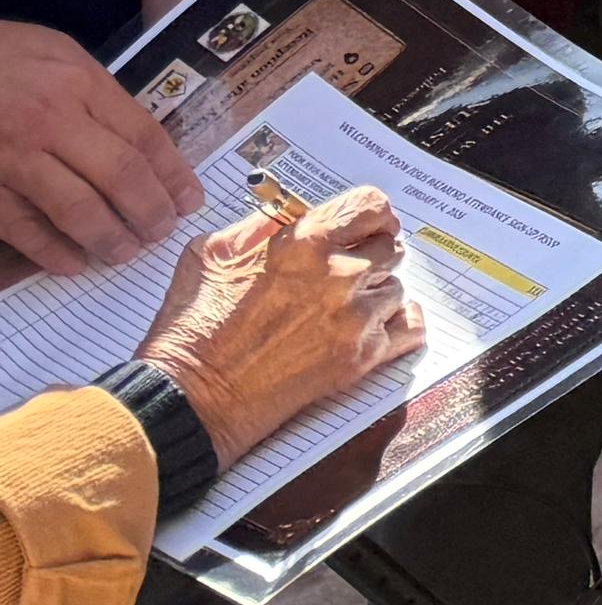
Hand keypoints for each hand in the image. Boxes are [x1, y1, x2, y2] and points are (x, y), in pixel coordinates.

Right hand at [0, 20, 204, 273]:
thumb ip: (97, 93)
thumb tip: (139, 140)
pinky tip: (72, 263)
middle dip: (150, 211)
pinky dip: (49, 250)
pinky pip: (21, 226)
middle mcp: (52, 121)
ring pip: (75, 208)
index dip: (174, 175)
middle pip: (120, 175)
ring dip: (108, 237)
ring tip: (125, 252)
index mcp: (81, 85)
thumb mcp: (58, 53)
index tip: (190, 201)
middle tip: (162, 233)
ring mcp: (13, 156)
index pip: (144, 137)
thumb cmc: (3, 55)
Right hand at [143, 189, 421, 465]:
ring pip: (394, 289)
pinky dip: (395, 327)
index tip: (365, 226)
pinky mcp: (360, 357)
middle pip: (389, 247)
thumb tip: (288, 215)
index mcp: (304, 242)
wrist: (191, 398)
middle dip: (370, 255)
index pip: (372, 206)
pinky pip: (407, 329)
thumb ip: (259, 227)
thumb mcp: (211, 255)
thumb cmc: (192, 329)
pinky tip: (373, 327)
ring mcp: (354, 317)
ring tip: (339, 310)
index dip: (370, 215)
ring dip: (374, 295)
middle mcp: (339, 275)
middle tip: (346, 272)